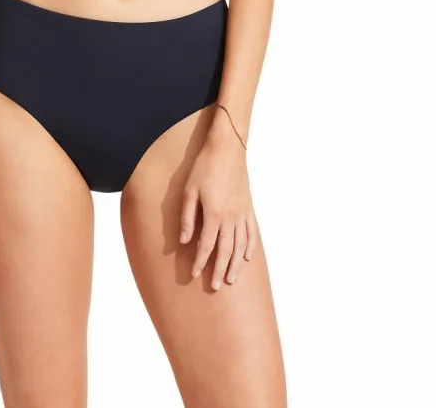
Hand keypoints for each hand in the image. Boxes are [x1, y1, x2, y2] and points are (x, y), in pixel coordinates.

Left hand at [179, 113, 257, 289]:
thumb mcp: (189, 190)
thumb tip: (183, 241)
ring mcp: (242, 213)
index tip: (194, 275)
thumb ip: (187, 217)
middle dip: (220, 270)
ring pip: (241, 245)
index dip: (200, 262)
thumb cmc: (204, 167)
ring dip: (236, 264)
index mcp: (214, 214)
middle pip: (226, 251)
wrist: (227, 148)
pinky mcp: (248, 206)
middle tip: (216, 286)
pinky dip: (250, 246)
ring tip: (232, 279)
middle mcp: (231, 217)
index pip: (207, 246)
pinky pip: (252, 232)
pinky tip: (248, 257)